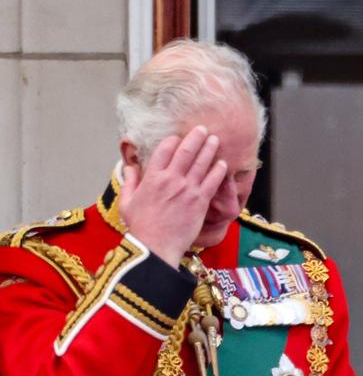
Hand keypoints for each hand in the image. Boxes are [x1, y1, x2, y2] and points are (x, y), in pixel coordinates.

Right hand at [119, 126, 227, 266]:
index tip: (179, 136)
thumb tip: (129, 167)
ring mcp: (187, 189)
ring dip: (210, 149)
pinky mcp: (200, 201)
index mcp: (152, 178)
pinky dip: (218, 170)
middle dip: (196, 138)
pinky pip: (212, 181)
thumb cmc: (141, 227)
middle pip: (186, 152)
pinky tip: (223, 163)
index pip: (164, 151)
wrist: (157, 246)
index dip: (173, 140)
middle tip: (203, 129)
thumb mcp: (127, 202)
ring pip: (201, 163)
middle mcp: (171, 180)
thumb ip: (130, 182)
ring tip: (215, 139)